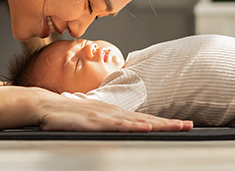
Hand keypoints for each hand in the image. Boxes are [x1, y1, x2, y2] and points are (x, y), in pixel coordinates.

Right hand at [36, 92, 192, 131]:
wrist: (44, 105)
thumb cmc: (66, 114)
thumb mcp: (91, 120)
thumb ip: (107, 124)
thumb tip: (122, 130)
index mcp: (114, 112)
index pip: (144, 118)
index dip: (165, 122)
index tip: (183, 124)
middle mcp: (113, 112)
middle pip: (146, 118)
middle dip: (169, 123)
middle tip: (190, 125)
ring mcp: (104, 115)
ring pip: (136, 120)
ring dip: (157, 123)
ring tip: (176, 127)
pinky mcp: (93, 120)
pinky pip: (116, 124)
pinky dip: (132, 125)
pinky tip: (145, 127)